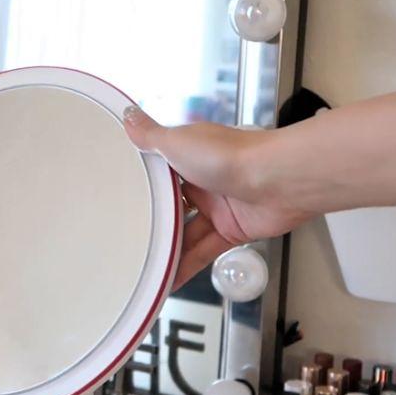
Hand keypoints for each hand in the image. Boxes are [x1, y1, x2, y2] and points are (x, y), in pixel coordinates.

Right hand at [123, 106, 311, 287]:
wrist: (276, 179)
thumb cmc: (232, 154)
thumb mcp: (178, 141)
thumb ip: (150, 135)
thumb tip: (129, 117)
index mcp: (188, 156)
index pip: (157, 174)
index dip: (139, 188)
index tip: (119, 201)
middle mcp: (203, 181)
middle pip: (170, 208)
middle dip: (151, 223)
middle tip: (126, 239)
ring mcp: (218, 207)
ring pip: (184, 233)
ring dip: (167, 250)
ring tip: (142, 265)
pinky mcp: (231, 230)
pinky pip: (203, 251)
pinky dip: (186, 266)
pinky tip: (170, 278)